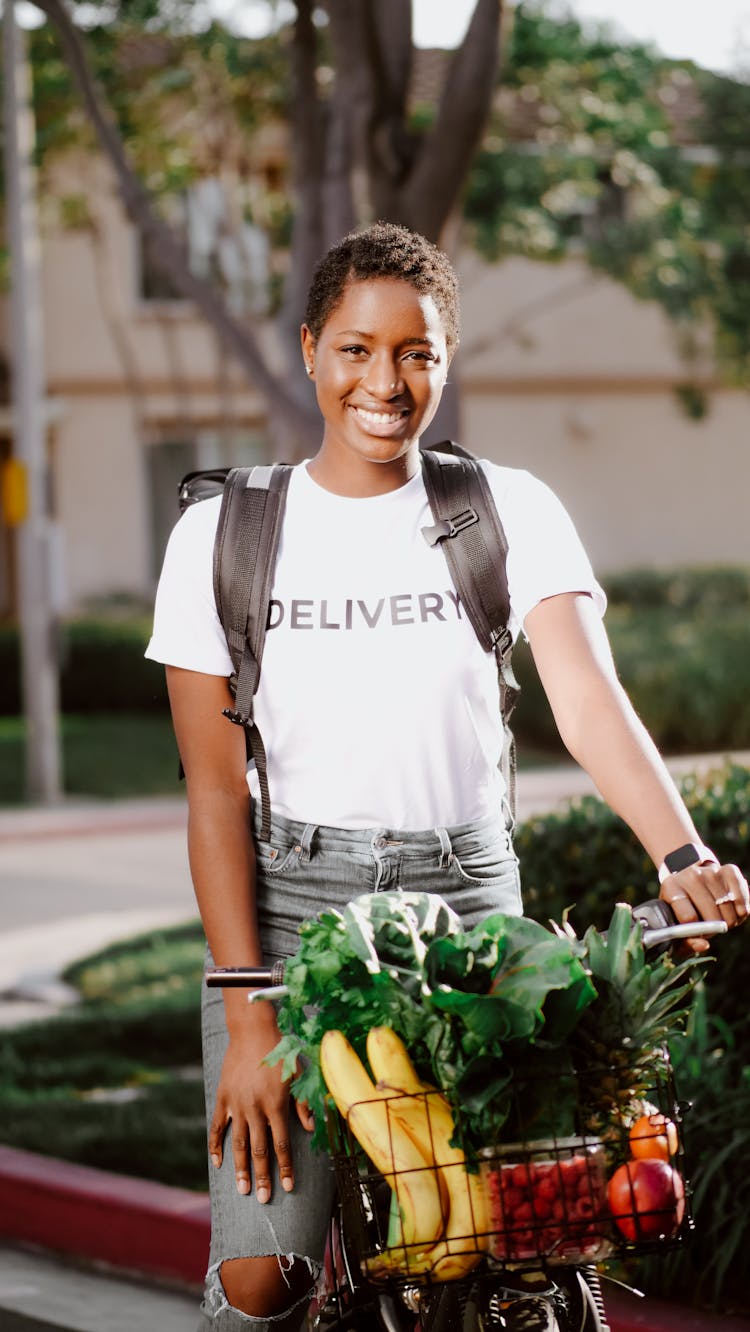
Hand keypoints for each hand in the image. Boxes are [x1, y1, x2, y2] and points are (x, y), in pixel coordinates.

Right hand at [208, 1007, 313, 1201]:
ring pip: (238, 1143)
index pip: (282, 1144)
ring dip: (240, 1168)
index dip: (285, 1167)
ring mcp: (236, 1104)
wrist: (252, 1031)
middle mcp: (255, 1108)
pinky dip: (216, 1146)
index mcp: (275, 1104)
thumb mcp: (298, 1074)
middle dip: (262, 1176)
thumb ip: (303, 1103)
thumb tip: (312, 1127)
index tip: (288, 1187)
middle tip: (263, 1199)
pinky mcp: (223, 1098)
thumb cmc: (280, 1051)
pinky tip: (218, 1163)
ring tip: (242, 1189)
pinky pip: (217, 1127)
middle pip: (259, 1150)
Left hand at [660, 861, 748, 952]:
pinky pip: (742, 900)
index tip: (697, 932)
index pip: (689, 918)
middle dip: (713, 929)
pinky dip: (741, 912)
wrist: (690, 879)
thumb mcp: (675, 924)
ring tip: (718, 917)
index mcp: (671, 888)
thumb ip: (685, 942)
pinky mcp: (729, 870)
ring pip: (729, 912)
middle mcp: (690, 876)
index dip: (697, 932)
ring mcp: (711, 872)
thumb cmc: (681, 909)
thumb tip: (703, 945)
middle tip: (709, 926)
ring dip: (728, 921)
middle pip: (712, 917)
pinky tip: (732, 910)